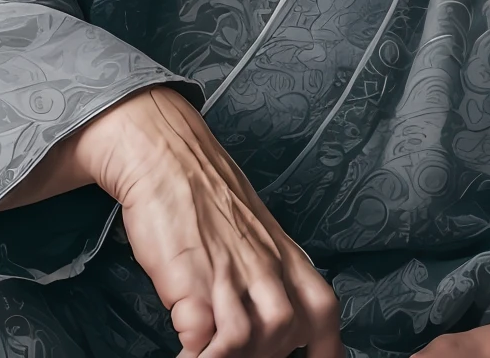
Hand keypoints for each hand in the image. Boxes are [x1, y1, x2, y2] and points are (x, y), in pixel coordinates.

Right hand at [18, 86, 341, 357]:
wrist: (163, 151)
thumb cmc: (203, 191)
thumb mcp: (252, 227)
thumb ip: (268, 267)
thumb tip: (275, 311)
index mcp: (282, 251)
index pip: (322, 307)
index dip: (326, 348)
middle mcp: (261, 263)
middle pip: (286, 329)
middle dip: (267, 352)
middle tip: (241, 350)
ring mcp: (226, 271)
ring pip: (250, 337)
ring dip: (232, 354)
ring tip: (211, 351)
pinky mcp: (188, 279)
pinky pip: (203, 336)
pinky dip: (198, 355)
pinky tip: (187, 350)